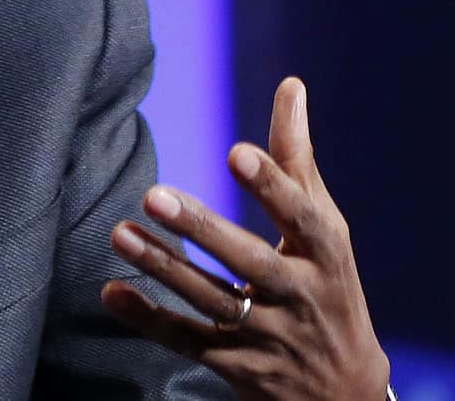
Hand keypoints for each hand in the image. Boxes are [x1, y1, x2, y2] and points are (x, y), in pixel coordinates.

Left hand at [104, 76, 389, 400]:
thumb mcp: (326, 228)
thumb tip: (290, 84)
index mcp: (327, 252)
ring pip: (211, 301)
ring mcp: (268, 337)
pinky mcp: (236, 368)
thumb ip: (298, 159)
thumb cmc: (330, 286)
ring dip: (164, 268)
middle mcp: (299, 295)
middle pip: (248, 261)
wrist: (343, 391)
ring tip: (119, 234)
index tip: (236, 152)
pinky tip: (112, 292)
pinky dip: (148, 319)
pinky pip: (187, 343)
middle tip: (153, 193)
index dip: (271, 185)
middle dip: (201, 228)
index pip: (302, 215)